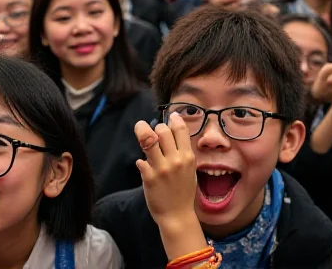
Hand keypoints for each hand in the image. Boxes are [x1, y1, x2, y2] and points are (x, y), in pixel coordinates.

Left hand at [135, 114, 197, 228]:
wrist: (177, 216)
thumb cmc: (183, 192)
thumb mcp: (190, 169)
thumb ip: (182, 152)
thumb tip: (172, 131)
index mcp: (188, 157)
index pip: (180, 129)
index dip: (174, 119)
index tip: (171, 116)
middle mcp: (175, 160)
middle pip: (162, 130)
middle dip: (157, 128)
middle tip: (154, 133)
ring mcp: (161, 168)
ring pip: (149, 139)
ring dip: (143, 133)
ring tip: (141, 131)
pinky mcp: (148, 177)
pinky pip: (140, 160)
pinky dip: (141, 161)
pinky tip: (143, 165)